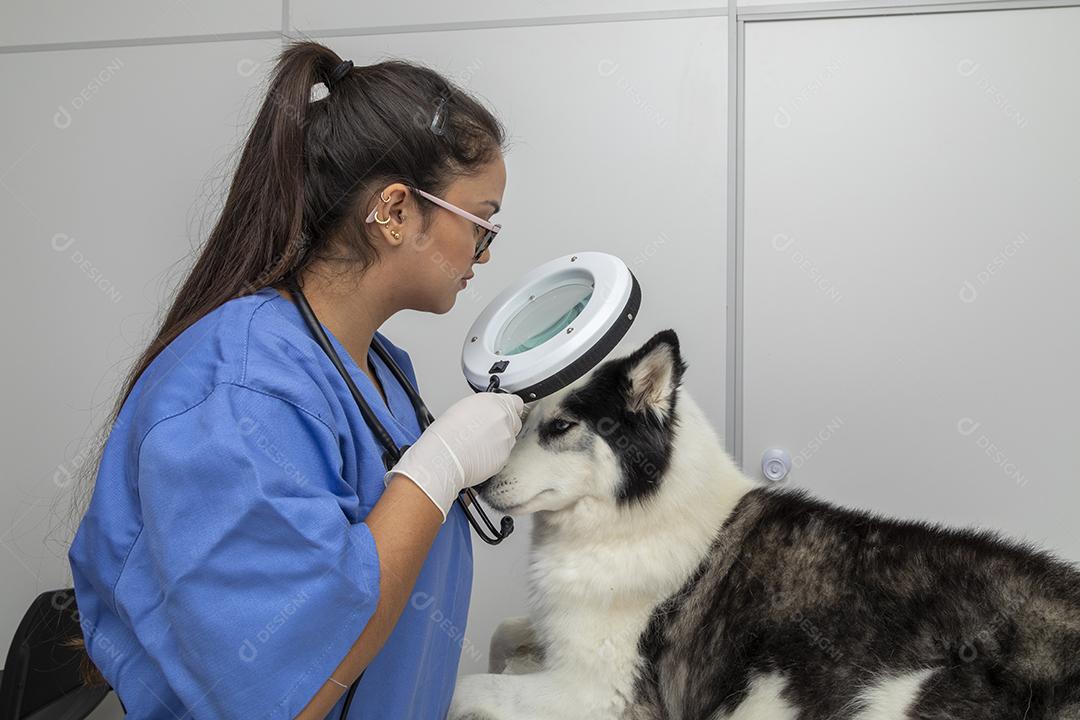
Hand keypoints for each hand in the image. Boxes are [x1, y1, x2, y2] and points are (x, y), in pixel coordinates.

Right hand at [382, 392, 524, 521]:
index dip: (509, 409)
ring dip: (499, 441)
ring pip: (510, 439)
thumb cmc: (446, 434)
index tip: (504, 413)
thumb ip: (483, 409)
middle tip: (486, 431)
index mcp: (494, 402)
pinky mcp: (505, 457)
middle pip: (514, 421)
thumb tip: (486, 413)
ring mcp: (506, 439)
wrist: (444, 456)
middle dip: (503, 426)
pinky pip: (504, 454)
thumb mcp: (464, 408)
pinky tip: (479, 455)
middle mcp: (504, 419)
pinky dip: (495, 455)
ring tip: (478, 445)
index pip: (516, 402)